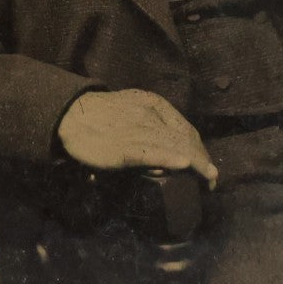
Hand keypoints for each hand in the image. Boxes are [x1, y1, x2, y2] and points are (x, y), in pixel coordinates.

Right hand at [58, 89, 217, 188]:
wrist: (72, 113)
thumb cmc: (101, 114)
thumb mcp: (132, 106)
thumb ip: (151, 120)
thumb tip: (168, 143)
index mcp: (154, 104)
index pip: (186, 129)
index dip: (200, 148)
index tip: (207, 165)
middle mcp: (151, 115)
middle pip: (186, 139)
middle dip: (202, 160)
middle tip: (210, 179)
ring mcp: (139, 130)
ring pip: (175, 146)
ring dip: (196, 163)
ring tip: (208, 179)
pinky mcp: (125, 147)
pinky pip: (152, 152)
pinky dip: (171, 158)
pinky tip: (185, 165)